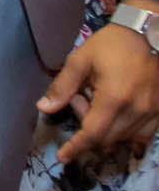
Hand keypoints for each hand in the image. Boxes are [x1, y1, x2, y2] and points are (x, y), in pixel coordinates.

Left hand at [37, 15, 158, 164]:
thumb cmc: (113, 44)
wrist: (151, 32)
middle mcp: (136, 111)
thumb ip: (62, 86)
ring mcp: (153, 113)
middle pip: (107, 139)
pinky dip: (129, 135)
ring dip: (106, 130)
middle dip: (87, 129)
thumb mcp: (81, 60)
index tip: (62, 158)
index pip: (92, 134)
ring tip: (98, 99)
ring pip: (125, 138)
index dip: (76, 148)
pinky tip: (118, 122)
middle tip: (81, 100)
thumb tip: (43, 108)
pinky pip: (145, 135)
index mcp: (114, 100)